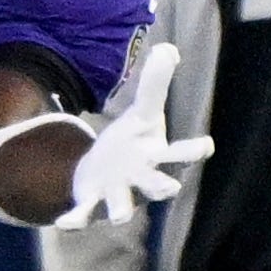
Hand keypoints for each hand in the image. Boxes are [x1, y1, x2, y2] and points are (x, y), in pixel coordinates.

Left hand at [55, 42, 215, 229]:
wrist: (102, 177)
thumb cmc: (132, 146)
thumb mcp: (142, 114)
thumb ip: (154, 84)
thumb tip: (169, 47)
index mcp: (157, 157)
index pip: (179, 153)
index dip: (192, 151)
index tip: (207, 144)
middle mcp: (142, 181)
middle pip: (158, 185)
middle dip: (163, 186)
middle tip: (172, 187)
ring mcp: (118, 195)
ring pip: (123, 206)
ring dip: (121, 210)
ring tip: (119, 216)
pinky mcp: (92, 204)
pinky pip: (84, 215)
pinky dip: (76, 220)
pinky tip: (63, 223)